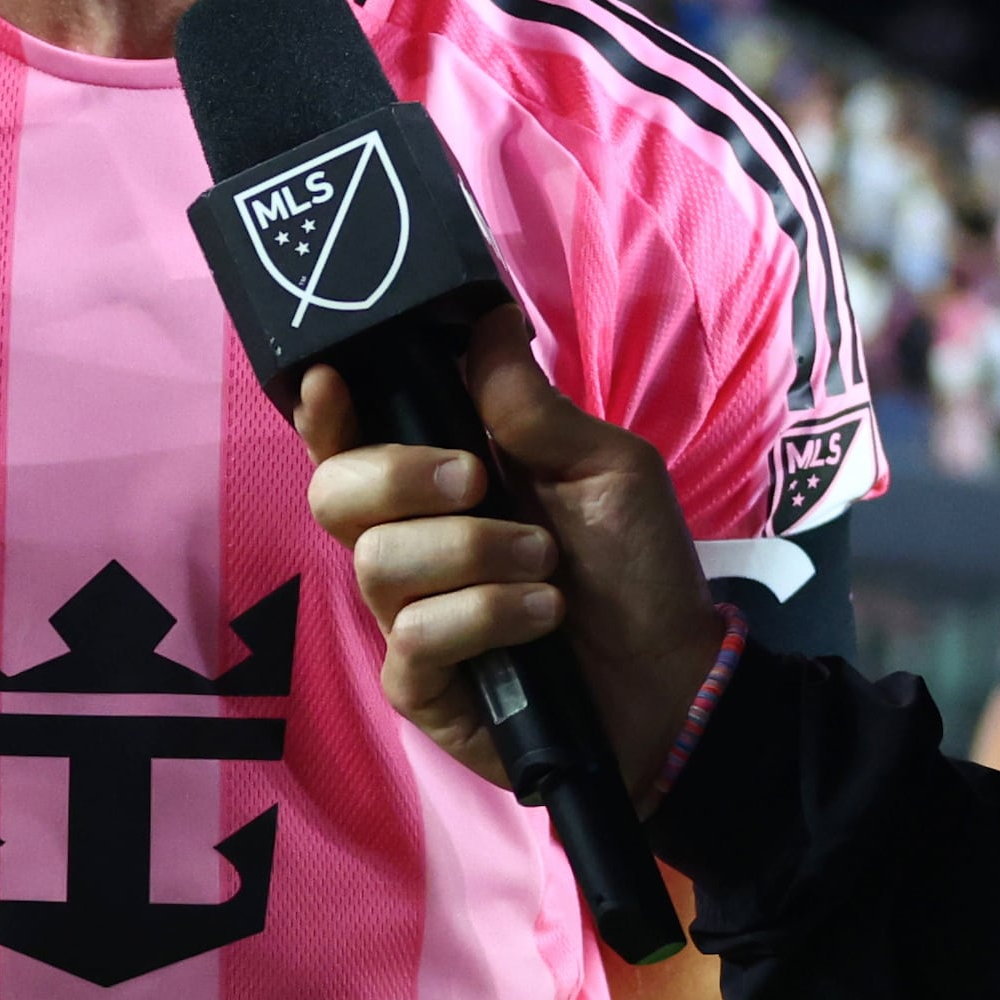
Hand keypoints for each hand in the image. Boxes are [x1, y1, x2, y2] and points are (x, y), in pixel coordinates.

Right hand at [296, 306, 724, 805]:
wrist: (673, 676)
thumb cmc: (635, 566)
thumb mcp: (603, 467)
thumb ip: (530, 406)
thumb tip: (489, 316)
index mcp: (440, 483)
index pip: (349, 440)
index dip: (325, 411)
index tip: (333, 381)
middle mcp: (409, 544)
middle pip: (332, 494)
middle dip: (399, 476)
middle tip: (477, 482)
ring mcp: (407, 616)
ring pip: (377, 562)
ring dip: (473, 552)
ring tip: (546, 567)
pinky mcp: (419, 682)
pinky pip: (414, 635)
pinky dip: (485, 615)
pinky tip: (539, 619)